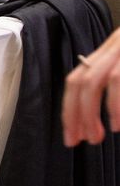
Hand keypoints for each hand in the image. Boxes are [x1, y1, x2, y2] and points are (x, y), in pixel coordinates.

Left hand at [62, 27, 119, 146]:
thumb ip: (117, 85)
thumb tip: (97, 118)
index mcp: (111, 51)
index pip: (77, 79)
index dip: (70, 108)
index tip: (72, 134)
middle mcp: (116, 46)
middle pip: (81, 81)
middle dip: (75, 114)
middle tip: (78, 140)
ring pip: (99, 80)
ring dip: (93, 113)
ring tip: (97, 136)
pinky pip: (119, 79)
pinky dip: (116, 105)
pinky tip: (118, 123)